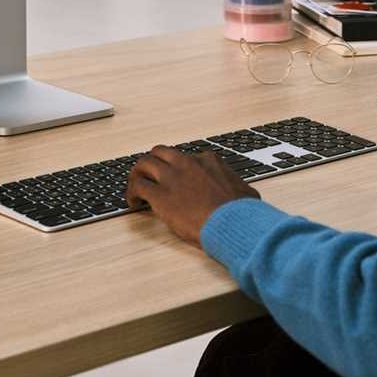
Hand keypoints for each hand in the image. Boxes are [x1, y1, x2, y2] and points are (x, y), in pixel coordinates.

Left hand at [126, 146, 260, 245]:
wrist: (231, 223)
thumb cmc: (240, 211)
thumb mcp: (245, 192)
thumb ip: (238, 187)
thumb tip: (244, 194)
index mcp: (207, 160)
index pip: (185, 158)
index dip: (177, 170)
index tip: (175, 180)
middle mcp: (187, 163)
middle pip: (160, 153)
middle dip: (152, 164)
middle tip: (149, 176)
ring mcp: (172, 177)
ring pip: (144, 164)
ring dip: (137, 175)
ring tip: (135, 188)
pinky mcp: (159, 195)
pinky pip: (137, 186)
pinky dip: (132, 193)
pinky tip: (134, 203)